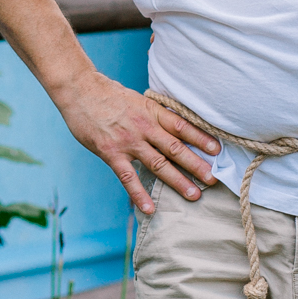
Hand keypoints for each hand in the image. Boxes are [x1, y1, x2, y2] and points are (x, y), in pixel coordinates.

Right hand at [51, 72, 218, 213]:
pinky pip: (128, 178)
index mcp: (152, 111)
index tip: (217, 150)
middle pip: (175, 148)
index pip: (182, 126)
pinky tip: (149, 209)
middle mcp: (144, 127)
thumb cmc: (107, 94)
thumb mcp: (136, 99)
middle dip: (196, 165)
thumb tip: (171, 125)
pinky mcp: (111, 153)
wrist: (80, 89)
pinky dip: (139, 195)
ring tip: (194, 195)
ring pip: (158, 164)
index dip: (201, 138)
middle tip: (213, 179)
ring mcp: (128, 141)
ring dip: (178, 181)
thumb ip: (152, 114)